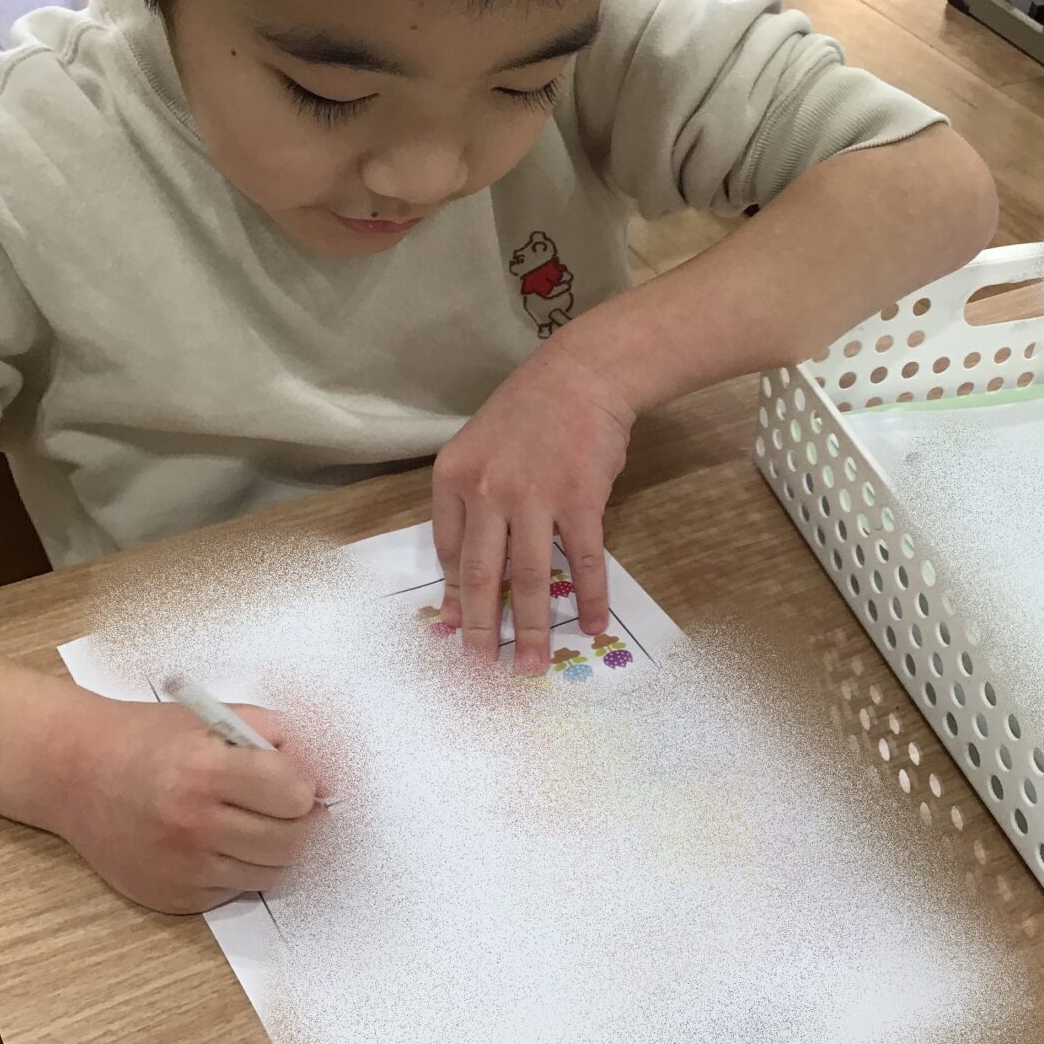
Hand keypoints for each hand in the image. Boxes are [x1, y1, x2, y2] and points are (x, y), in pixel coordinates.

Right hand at [49, 697, 320, 913]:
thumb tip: (326, 777)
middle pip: (291, 843)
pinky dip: (239, 869)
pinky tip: (218, 841)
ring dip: (275, 850)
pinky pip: (235, 891)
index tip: (298, 783)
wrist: (75, 773)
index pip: (294, 796)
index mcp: (203, 771)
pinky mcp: (173, 896)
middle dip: (302, 824)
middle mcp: (191, 824)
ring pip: (270, 874)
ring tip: (255, 822)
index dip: (305, 788)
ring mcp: (181, 866)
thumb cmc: (148, 740)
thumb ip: (274, 737)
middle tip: (291, 809)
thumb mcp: (213, 716)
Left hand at [432, 342, 635, 670]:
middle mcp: (487, 491)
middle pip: (482, 575)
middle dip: (480, 630)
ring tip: (531, 666)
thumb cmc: (532, 409)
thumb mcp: (481, 445)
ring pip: (530, 578)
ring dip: (532, 628)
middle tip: (479, 671)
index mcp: (454, 478)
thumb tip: (470, 562)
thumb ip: (471, 499)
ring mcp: (534, 497)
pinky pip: (583, 562)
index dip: (453, 596)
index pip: (449, 551)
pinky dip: (590, 597)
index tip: (454, 630)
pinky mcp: (579, 501)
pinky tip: (594, 625)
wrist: (584, 373)